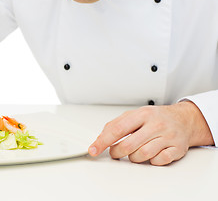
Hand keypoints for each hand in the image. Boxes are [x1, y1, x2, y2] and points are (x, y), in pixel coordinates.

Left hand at [88, 102, 213, 165]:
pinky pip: (158, 161)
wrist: (183, 120)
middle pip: (128, 145)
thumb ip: (116, 124)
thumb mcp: (134, 115)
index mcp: (142, 114)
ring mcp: (167, 137)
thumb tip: (100, 138)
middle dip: (117, 152)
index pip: (117, 129)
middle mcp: (155, 125)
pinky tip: (151, 154)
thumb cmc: (155, 118)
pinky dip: (151, 161)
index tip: (93, 149)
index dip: (103, 141)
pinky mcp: (177, 149)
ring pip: (142, 155)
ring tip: (134, 151)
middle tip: (116, 152)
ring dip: (133, 158)